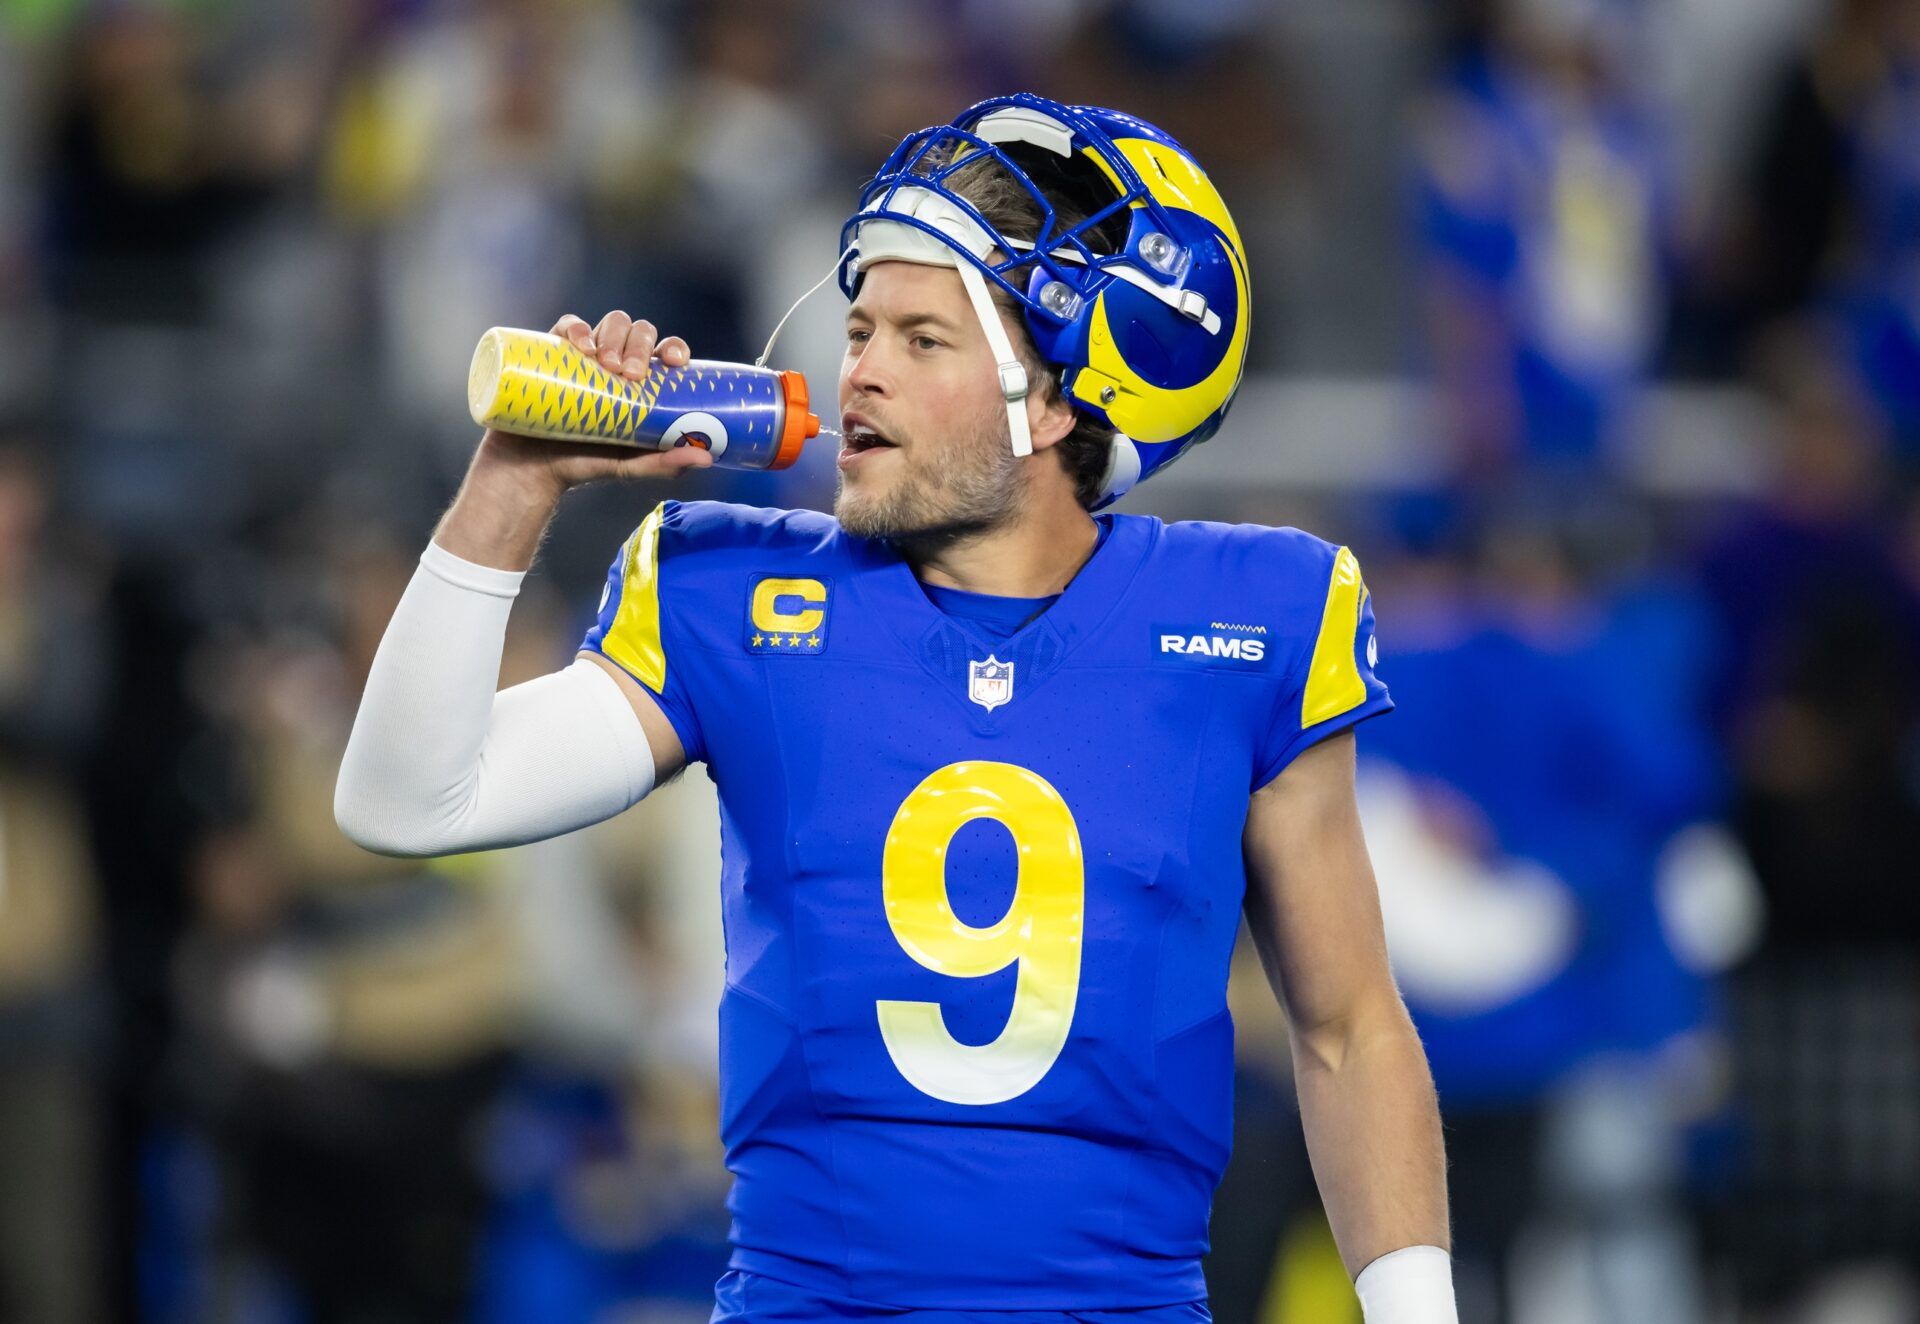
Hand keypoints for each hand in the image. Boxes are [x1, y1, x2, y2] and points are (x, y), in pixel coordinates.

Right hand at [475, 310, 714, 500]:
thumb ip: (664, 463)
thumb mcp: (628, 465)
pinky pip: (567, 326)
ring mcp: (584, 355)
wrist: (530, 470)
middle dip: (639, 345)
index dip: (673, 347)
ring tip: (604, 365)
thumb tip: (706, 459)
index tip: (675, 362)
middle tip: (630, 374)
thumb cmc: (583, 464)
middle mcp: (614, 362)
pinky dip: (576, 327)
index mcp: (640, 382)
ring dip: (613, 335)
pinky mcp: (551, 353)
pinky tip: (581, 344)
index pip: (663, 351)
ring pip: (609, 323)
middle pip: (638, 332)